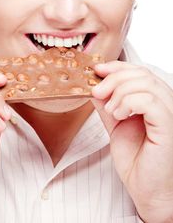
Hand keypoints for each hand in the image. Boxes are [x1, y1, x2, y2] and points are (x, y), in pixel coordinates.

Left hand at [92, 61, 172, 222]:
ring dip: (119, 93)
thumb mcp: (116, 125)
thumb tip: (94, 85)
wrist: (147, 192)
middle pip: (141, 74)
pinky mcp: (168, 124)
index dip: (117, 67)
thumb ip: (107, 104)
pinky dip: (128, 102)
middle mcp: (166, 103)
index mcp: (155, 101)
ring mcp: (170, 113)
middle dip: (113, 78)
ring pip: (145, 83)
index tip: (97, 69)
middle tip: (97, 92)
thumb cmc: (137, 161)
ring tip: (111, 111)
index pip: (139, 71)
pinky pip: (149, 101)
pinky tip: (120, 115)